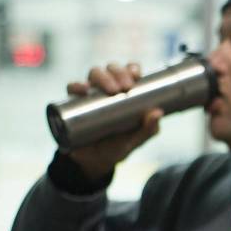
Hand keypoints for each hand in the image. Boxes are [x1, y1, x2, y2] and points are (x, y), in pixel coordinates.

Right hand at [66, 62, 162, 180]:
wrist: (94, 161)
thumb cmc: (118, 146)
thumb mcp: (135, 140)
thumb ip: (148, 130)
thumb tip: (158, 112)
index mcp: (124, 92)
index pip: (128, 72)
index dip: (132, 68)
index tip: (136, 75)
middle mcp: (107, 88)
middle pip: (111, 69)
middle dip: (119, 72)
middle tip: (125, 87)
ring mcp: (90, 94)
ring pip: (94, 73)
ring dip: (102, 76)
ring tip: (110, 90)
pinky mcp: (74, 102)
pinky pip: (72, 88)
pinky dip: (77, 85)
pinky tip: (84, 90)